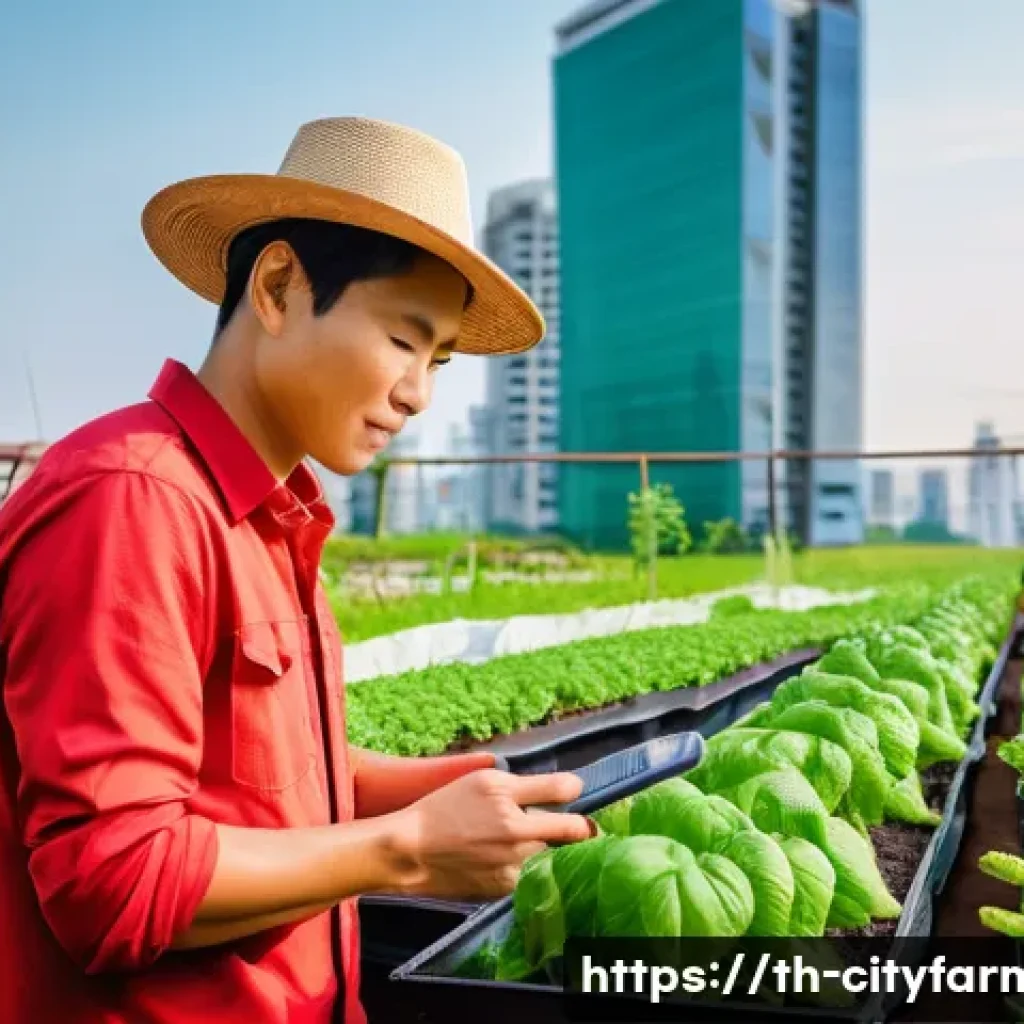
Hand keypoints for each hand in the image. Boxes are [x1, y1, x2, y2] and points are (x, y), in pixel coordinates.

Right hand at [386, 769, 595, 900]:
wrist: (411, 851)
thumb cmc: (444, 808)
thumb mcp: (483, 780)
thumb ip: (526, 785)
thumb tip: (568, 789)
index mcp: (506, 795)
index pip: (563, 790)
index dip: (573, 790)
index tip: (573, 794)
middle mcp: (514, 830)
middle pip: (573, 830)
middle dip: (578, 828)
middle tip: (582, 828)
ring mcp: (511, 864)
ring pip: (555, 855)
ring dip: (555, 850)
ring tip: (537, 845)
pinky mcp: (505, 888)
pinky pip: (534, 875)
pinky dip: (533, 869)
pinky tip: (514, 862)